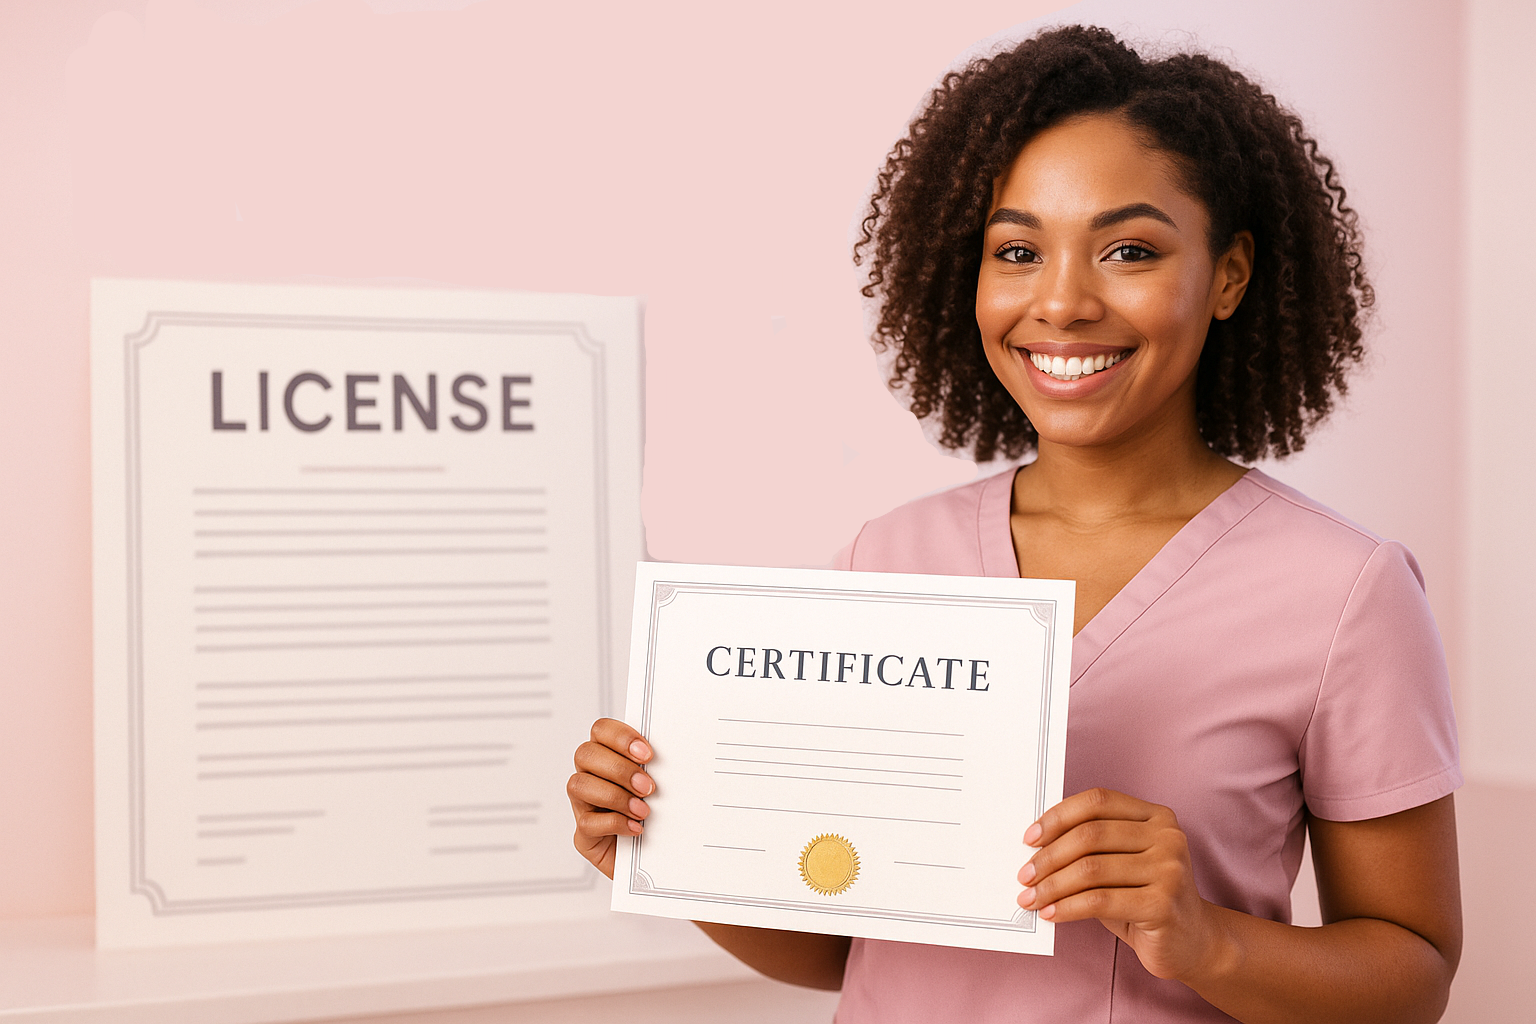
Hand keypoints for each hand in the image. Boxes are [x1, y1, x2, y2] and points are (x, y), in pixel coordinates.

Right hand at [567, 717, 655, 878]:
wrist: (658, 860)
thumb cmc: (660, 817)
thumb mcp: (662, 788)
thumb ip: (659, 769)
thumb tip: (675, 756)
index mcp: (608, 756)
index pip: (601, 730)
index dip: (621, 738)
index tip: (648, 754)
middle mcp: (590, 776)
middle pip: (585, 754)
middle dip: (618, 769)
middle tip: (648, 787)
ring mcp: (583, 805)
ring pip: (578, 785)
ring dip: (615, 796)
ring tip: (643, 810)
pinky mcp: (584, 835)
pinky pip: (586, 823)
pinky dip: (614, 823)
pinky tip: (636, 828)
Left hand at [1018, 787, 1225, 982]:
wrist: (1192, 943)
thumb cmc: (1144, 899)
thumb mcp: (1119, 864)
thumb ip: (1090, 849)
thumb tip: (1034, 848)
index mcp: (1156, 816)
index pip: (1097, 801)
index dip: (1058, 816)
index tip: (1029, 838)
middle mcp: (1167, 837)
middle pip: (1091, 834)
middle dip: (1049, 856)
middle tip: (1024, 875)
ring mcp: (1170, 870)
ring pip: (1091, 870)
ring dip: (1052, 885)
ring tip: (1030, 898)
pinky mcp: (1163, 904)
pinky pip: (1100, 901)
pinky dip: (1067, 907)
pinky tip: (1051, 913)